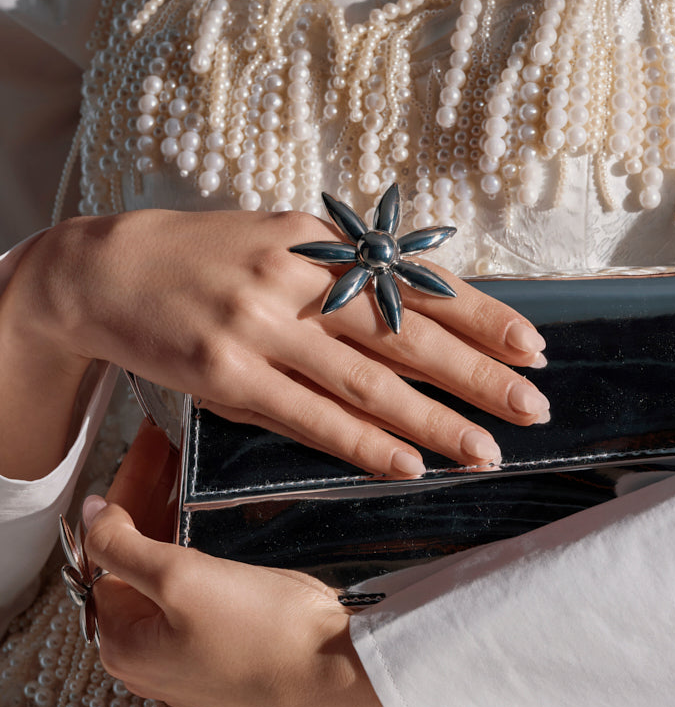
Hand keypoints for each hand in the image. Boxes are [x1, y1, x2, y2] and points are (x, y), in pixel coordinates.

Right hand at [1, 208, 546, 478]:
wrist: (111, 271)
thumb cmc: (209, 259)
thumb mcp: (283, 244)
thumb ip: (346, 275)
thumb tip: (424, 313)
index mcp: (320, 241)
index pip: (417, 282)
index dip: (481, 316)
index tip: (533, 348)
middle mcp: (296, 280)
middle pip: (405, 335)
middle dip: (477, 374)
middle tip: (532, 407)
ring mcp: (260, 329)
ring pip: (365, 383)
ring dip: (433, 421)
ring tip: (484, 451)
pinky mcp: (228, 377)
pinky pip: (310, 417)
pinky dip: (363, 444)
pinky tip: (407, 465)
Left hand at [85, 422, 393, 706]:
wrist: (338, 673)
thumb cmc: (260, 634)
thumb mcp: (179, 579)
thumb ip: (122, 545)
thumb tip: (89, 516)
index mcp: (123, 645)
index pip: (106, 553)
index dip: (125, 495)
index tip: (147, 450)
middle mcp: (150, 657)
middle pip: (136, 564)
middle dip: (150, 504)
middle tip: (169, 452)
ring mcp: (191, 656)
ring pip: (170, 576)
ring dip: (176, 525)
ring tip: (191, 477)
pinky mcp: (230, 649)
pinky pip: (202, 592)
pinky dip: (203, 553)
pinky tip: (216, 524)